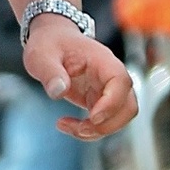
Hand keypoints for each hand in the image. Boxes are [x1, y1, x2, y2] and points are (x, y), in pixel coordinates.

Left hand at [23, 17, 137, 139]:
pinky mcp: (99, 100)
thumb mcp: (41, 55)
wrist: (53, 39)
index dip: (112, 103)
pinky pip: (104, 121)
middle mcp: (111, 76)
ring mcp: (107, 89)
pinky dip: (89, 129)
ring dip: (98, 131)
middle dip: (108, 125)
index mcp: (102, 60)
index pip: (120, 82)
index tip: (92, 116)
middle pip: (128, 106)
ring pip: (119, 117)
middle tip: (79, 128)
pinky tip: (66, 124)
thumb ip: (50, 72)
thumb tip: (59, 91)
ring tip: (68, 127)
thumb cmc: (50, 43)